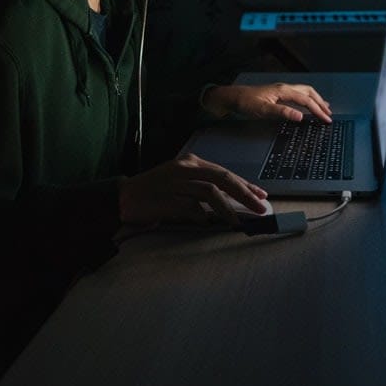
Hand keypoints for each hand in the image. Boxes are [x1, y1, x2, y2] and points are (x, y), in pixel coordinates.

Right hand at [118, 153, 267, 226]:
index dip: (245, 184)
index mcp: (190, 162)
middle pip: (222, 178)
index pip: (224, 172)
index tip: (261, 195)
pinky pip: (192, 207)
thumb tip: (231, 202)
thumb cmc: (155, 192)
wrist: (124, 198)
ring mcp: (176, 182)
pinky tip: (209, 223)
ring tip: (238, 222)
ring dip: (228, 208)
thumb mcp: (182, 183)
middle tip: (260, 208)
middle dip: (245, 193)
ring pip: (211, 191)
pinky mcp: (167, 198)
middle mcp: (185, 168)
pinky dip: (203, 216)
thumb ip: (203, 188)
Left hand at [202, 83, 332, 122]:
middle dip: (321, 103)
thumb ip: (282, 113)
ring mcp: (281, 90)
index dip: (318, 110)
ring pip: (305, 92)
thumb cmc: (245, 103)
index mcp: (283, 91)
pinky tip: (307, 104)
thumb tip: (300, 116)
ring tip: (325, 108)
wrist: (232, 98)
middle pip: (309, 93)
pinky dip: (307, 99)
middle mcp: (284, 88)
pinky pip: (298, 94)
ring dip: (316, 100)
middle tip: (329, 115)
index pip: (306, 100)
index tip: (326, 119)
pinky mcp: (278, 93)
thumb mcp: (263, 110)